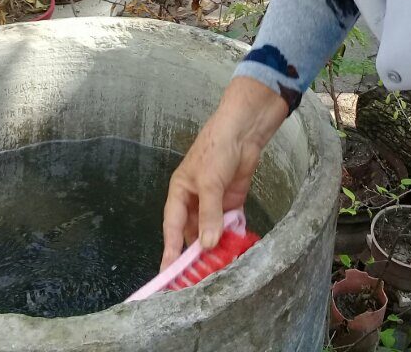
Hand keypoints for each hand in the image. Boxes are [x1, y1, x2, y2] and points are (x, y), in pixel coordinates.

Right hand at [160, 76, 287, 269]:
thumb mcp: (209, 183)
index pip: (172, 228)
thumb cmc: (216, 150)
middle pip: (192, 233)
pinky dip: (231, 236)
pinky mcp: (231, 202)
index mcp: (179, 194)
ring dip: (215, 247)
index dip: (170, 250)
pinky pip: (228, 225)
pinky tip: (235, 250)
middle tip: (198, 278)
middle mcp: (194, 201)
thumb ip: (209, 214)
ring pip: (211, 231)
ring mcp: (213, 203)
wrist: (243, 132)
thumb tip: (208, 244)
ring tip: (219, 269)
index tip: (168, 273)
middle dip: (196, 253)